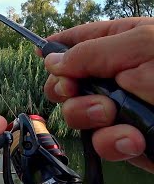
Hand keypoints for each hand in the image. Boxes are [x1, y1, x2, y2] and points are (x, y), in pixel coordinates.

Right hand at [37, 17, 153, 172]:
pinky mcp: (129, 140)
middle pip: (67, 81)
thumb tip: (51, 59)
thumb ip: (90, 52)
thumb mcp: (141, 47)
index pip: (77, 40)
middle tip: (76, 90)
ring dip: (88, 115)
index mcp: (122, 42)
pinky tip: (134, 139)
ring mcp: (121, 109)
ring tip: (111, 115)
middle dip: (67, 88)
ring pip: (77, 114)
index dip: (55, 48)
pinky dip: (113, 142)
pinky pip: (102, 143)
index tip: (42, 57)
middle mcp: (117, 76)